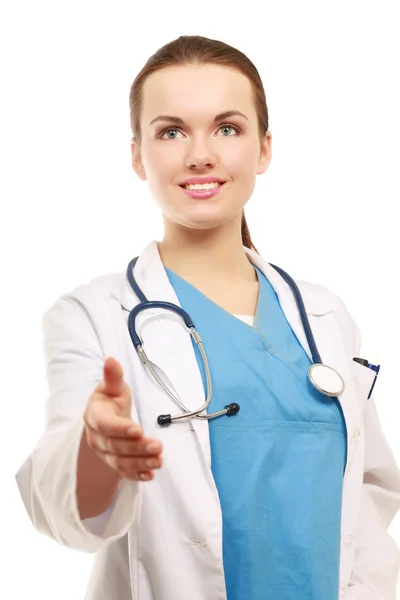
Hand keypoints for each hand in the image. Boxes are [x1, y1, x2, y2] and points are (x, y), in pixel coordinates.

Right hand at [83, 357, 162, 480]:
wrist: (104, 417)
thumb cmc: (110, 399)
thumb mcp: (113, 386)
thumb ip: (113, 376)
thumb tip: (111, 360)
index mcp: (94, 415)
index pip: (105, 425)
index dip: (120, 428)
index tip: (138, 429)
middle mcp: (96, 437)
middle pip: (115, 446)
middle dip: (137, 447)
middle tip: (158, 446)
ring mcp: (104, 452)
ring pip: (120, 461)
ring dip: (140, 463)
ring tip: (159, 461)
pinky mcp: (114, 462)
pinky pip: (123, 472)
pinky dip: (136, 475)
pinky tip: (150, 475)